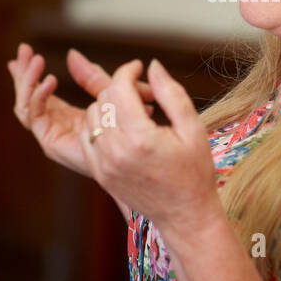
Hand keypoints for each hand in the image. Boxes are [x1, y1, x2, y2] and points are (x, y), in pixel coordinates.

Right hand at [7, 42, 155, 178]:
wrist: (142, 150)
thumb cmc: (135, 125)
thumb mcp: (110, 93)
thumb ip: (90, 76)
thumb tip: (71, 54)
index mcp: (66, 117)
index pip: (38, 93)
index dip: (29, 73)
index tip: (23, 51)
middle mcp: (55, 127)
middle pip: (27, 98)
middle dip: (23, 73)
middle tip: (24, 49)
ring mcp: (52, 135)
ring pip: (25, 106)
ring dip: (27, 81)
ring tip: (36, 60)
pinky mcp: (52, 142)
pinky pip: (34, 117)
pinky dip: (38, 96)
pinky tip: (50, 80)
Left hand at [80, 58, 220, 235]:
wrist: (184, 215)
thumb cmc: (194, 172)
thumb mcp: (192, 128)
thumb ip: (170, 93)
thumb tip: (152, 66)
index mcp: (140, 138)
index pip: (118, 89)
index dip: (127, 71)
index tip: (138, 67)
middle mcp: (116, 151)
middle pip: (103, 99)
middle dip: (120, 87)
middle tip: (144, 93)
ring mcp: (104, 164)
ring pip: (91, 115)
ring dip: (108, 105)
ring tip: (134, 111)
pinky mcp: (99, 173)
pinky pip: (86, 136)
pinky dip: (98, 124)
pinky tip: (120, 127)